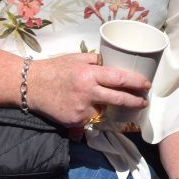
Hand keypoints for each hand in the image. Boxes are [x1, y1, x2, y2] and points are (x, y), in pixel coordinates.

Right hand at [25, 53, 150, 127]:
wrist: (31, 86)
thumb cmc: (55, 69)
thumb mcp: (76, 58)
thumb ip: (96, 61)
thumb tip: (113, 63)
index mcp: (89, 74)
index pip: (119, 78)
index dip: (135, 82)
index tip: (146, 84)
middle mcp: (87, 92)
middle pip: (118, 99)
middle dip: (134, 101)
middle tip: (144, 102)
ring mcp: (81, 109)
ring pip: (103, 111)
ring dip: (107, 107)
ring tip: (104, 101)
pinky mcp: (75, 121)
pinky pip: (90, 118)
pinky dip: (90, 114)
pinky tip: (82, 107)